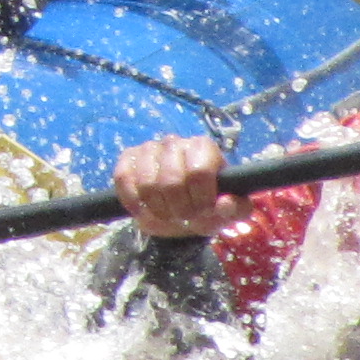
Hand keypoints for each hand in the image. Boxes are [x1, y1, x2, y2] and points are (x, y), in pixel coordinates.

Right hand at [112, 134, 229, 236]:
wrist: (178, 210)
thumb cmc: (206, 206)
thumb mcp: (227, 212)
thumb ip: (235, 208)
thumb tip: (225, 203)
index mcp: (204, 148)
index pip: (198, 171)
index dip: (200, 198)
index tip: (202, 211)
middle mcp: (175, 142)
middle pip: (171, 180)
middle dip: (177, 208)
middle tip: (182, 217)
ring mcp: (149, 148)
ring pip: (146, 181)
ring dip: (156, 208)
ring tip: (165, 215)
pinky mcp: (128, 158)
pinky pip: (123, 179)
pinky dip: (133, 201)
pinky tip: (143, 209)